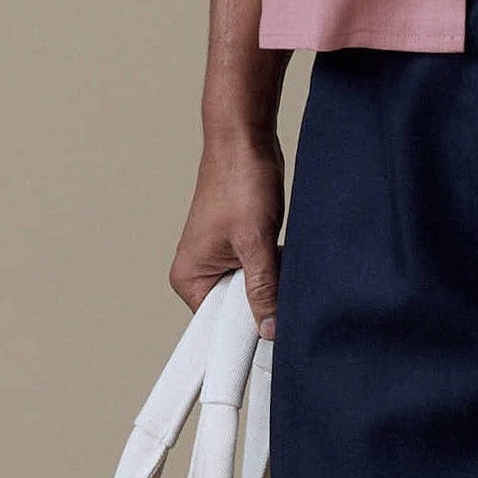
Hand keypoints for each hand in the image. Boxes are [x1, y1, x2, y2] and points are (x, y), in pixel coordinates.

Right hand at [173, 125, 283, 334]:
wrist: (245, 139)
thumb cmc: (239, 180)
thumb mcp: (255, 242)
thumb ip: (262, 289)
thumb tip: (270, 330)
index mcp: (190, 279)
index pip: (218, 328)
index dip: (247, 333)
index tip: (274, 338)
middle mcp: (200, 274)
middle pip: (238, 313)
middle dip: (265, 306)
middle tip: (288, 296)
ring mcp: (220, 261)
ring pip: (254, 292)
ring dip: (274, 285)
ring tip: (284, 266)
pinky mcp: (240, 249)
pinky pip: (261, 274)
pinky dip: (277, 271)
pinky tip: (287, 257)